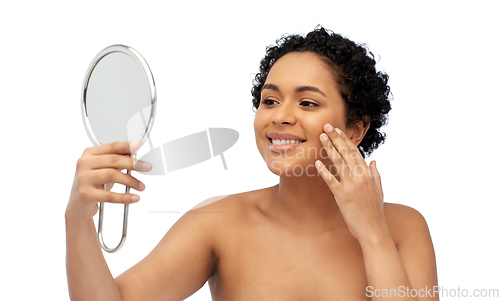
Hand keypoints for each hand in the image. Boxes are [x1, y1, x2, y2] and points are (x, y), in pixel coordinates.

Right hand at [66, 141, 151, 222]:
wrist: (78, 205)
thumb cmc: (93, 184)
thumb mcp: (104, 169)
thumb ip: (117, 161)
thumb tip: (136, 157)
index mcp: (89, 154)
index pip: (111, 147)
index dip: (126, 145)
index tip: (139, 145)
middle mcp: (84, 163)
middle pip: (113, 160)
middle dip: (134, 163)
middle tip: (147, 167)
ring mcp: (83, 179)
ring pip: (112, 175)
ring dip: (131, 181)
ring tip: (142, 186)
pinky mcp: (86, 194)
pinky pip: (109, 195)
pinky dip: (124, 197)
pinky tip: (134, 198)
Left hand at [315, 124, 387, 244]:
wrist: (374, 230)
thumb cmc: (375, 212)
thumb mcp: (378, 190)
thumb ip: (375, 174)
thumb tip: (373, 161)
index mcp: (368, 174)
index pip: (355, 152)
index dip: (345, 140)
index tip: (337, 130)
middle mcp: (360, 177)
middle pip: (346, 153)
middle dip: (335, 138)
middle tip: (326, 126)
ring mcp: (351, 186)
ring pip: (338, 163)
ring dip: (329, 149)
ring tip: (320, 138)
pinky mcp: (343, 196)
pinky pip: (331, 181)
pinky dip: (324, 171)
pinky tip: (317, 162)